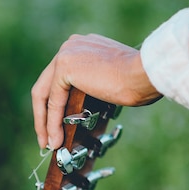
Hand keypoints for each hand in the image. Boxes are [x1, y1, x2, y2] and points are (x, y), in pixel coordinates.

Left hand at [31, 33, 161, 149]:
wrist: (145, 73)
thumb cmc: (139, 81)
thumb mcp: (111, 81)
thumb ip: (93, 87)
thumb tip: (81, 109)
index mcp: (82, 47)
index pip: (58, 79)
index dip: (53, 104)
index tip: (55, 124)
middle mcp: (70, 46)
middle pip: (46, 85)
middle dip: (43, 115)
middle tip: (45, 138)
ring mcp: (65, 54)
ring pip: (45, 94)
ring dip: (45, 122)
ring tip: (50, 144)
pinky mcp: (64, 66)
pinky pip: (54, 101)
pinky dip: (52, 122)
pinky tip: (56, 139)